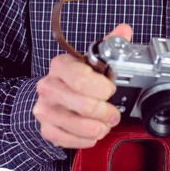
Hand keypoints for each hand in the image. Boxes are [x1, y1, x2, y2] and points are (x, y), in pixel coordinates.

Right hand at [33, 24, 132, 147]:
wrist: (52, 94)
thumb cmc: (76, 77)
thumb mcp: (92, 59)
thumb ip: (110, 45)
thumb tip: (125, 30)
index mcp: (60, 65)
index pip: (81, 79)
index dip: (102, 88)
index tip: (111, 89)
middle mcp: (48, 86)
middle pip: (83, 105)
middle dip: (106, 112)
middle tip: (113, 113)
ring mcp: (45, 109)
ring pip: (78, 125)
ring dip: (99, 127)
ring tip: (105, 124)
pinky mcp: (46, 129)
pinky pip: (70, 140)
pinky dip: (87, 139)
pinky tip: (92, 132)